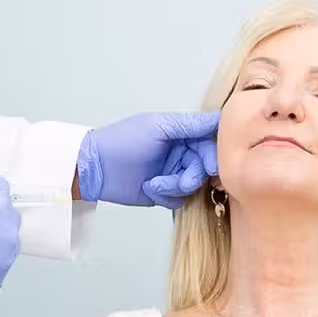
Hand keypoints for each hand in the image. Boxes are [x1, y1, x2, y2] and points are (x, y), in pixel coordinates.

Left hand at [76, 112, 220, 208]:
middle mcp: (182, 152)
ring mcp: (174, 172)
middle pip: (206, 167)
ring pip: (194, 185)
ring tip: (155, 183)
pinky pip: (180, 199)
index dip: (216, 154)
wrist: (96, 168)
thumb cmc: (123, 141)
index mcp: (182, 132)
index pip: (211, 142)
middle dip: (194, 175)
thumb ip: (190, 125)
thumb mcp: (158, 127)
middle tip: (183, 181)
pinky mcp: (165, 192)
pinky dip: (166, 196)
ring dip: (176, 186)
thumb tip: (220, 117)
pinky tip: (149, 187)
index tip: (212, 166)